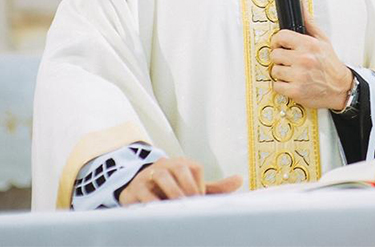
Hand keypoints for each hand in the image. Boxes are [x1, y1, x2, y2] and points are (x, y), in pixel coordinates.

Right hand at [118, 156, 241, 205]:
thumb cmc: (171, 189)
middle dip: (187, 186)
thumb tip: (239, 179)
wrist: (138, 189)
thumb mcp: (193, 187)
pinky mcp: (135, 188)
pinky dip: (151, 201)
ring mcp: (149, 175)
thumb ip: (215, 187)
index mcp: (182, 164)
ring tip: (178, 206)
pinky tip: (159, 210)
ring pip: (161, 176)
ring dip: (172, 191)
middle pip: (179, 168)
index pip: (195, 168)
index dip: (199, 184)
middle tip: (192, 203)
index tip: (200, 200)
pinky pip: (143, 192)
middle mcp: (166, 166)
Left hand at [269, 7, 353, 110]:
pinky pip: (276, 85)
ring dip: (281, 72)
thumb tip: (302, 5)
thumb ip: (309, 23)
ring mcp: (298, 76)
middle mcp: (303, 59)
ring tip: (292, 72)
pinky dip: (282, 86)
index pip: (281, 36)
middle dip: (280, 57)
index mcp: (308, 45)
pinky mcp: (295, 91)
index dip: (277, 41)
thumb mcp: (323, 40)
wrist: (340, 87)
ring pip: (274, 70)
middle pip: (275, 54)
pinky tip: (292, 83)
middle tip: (289, 60)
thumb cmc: (330, 64)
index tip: (280, 45)